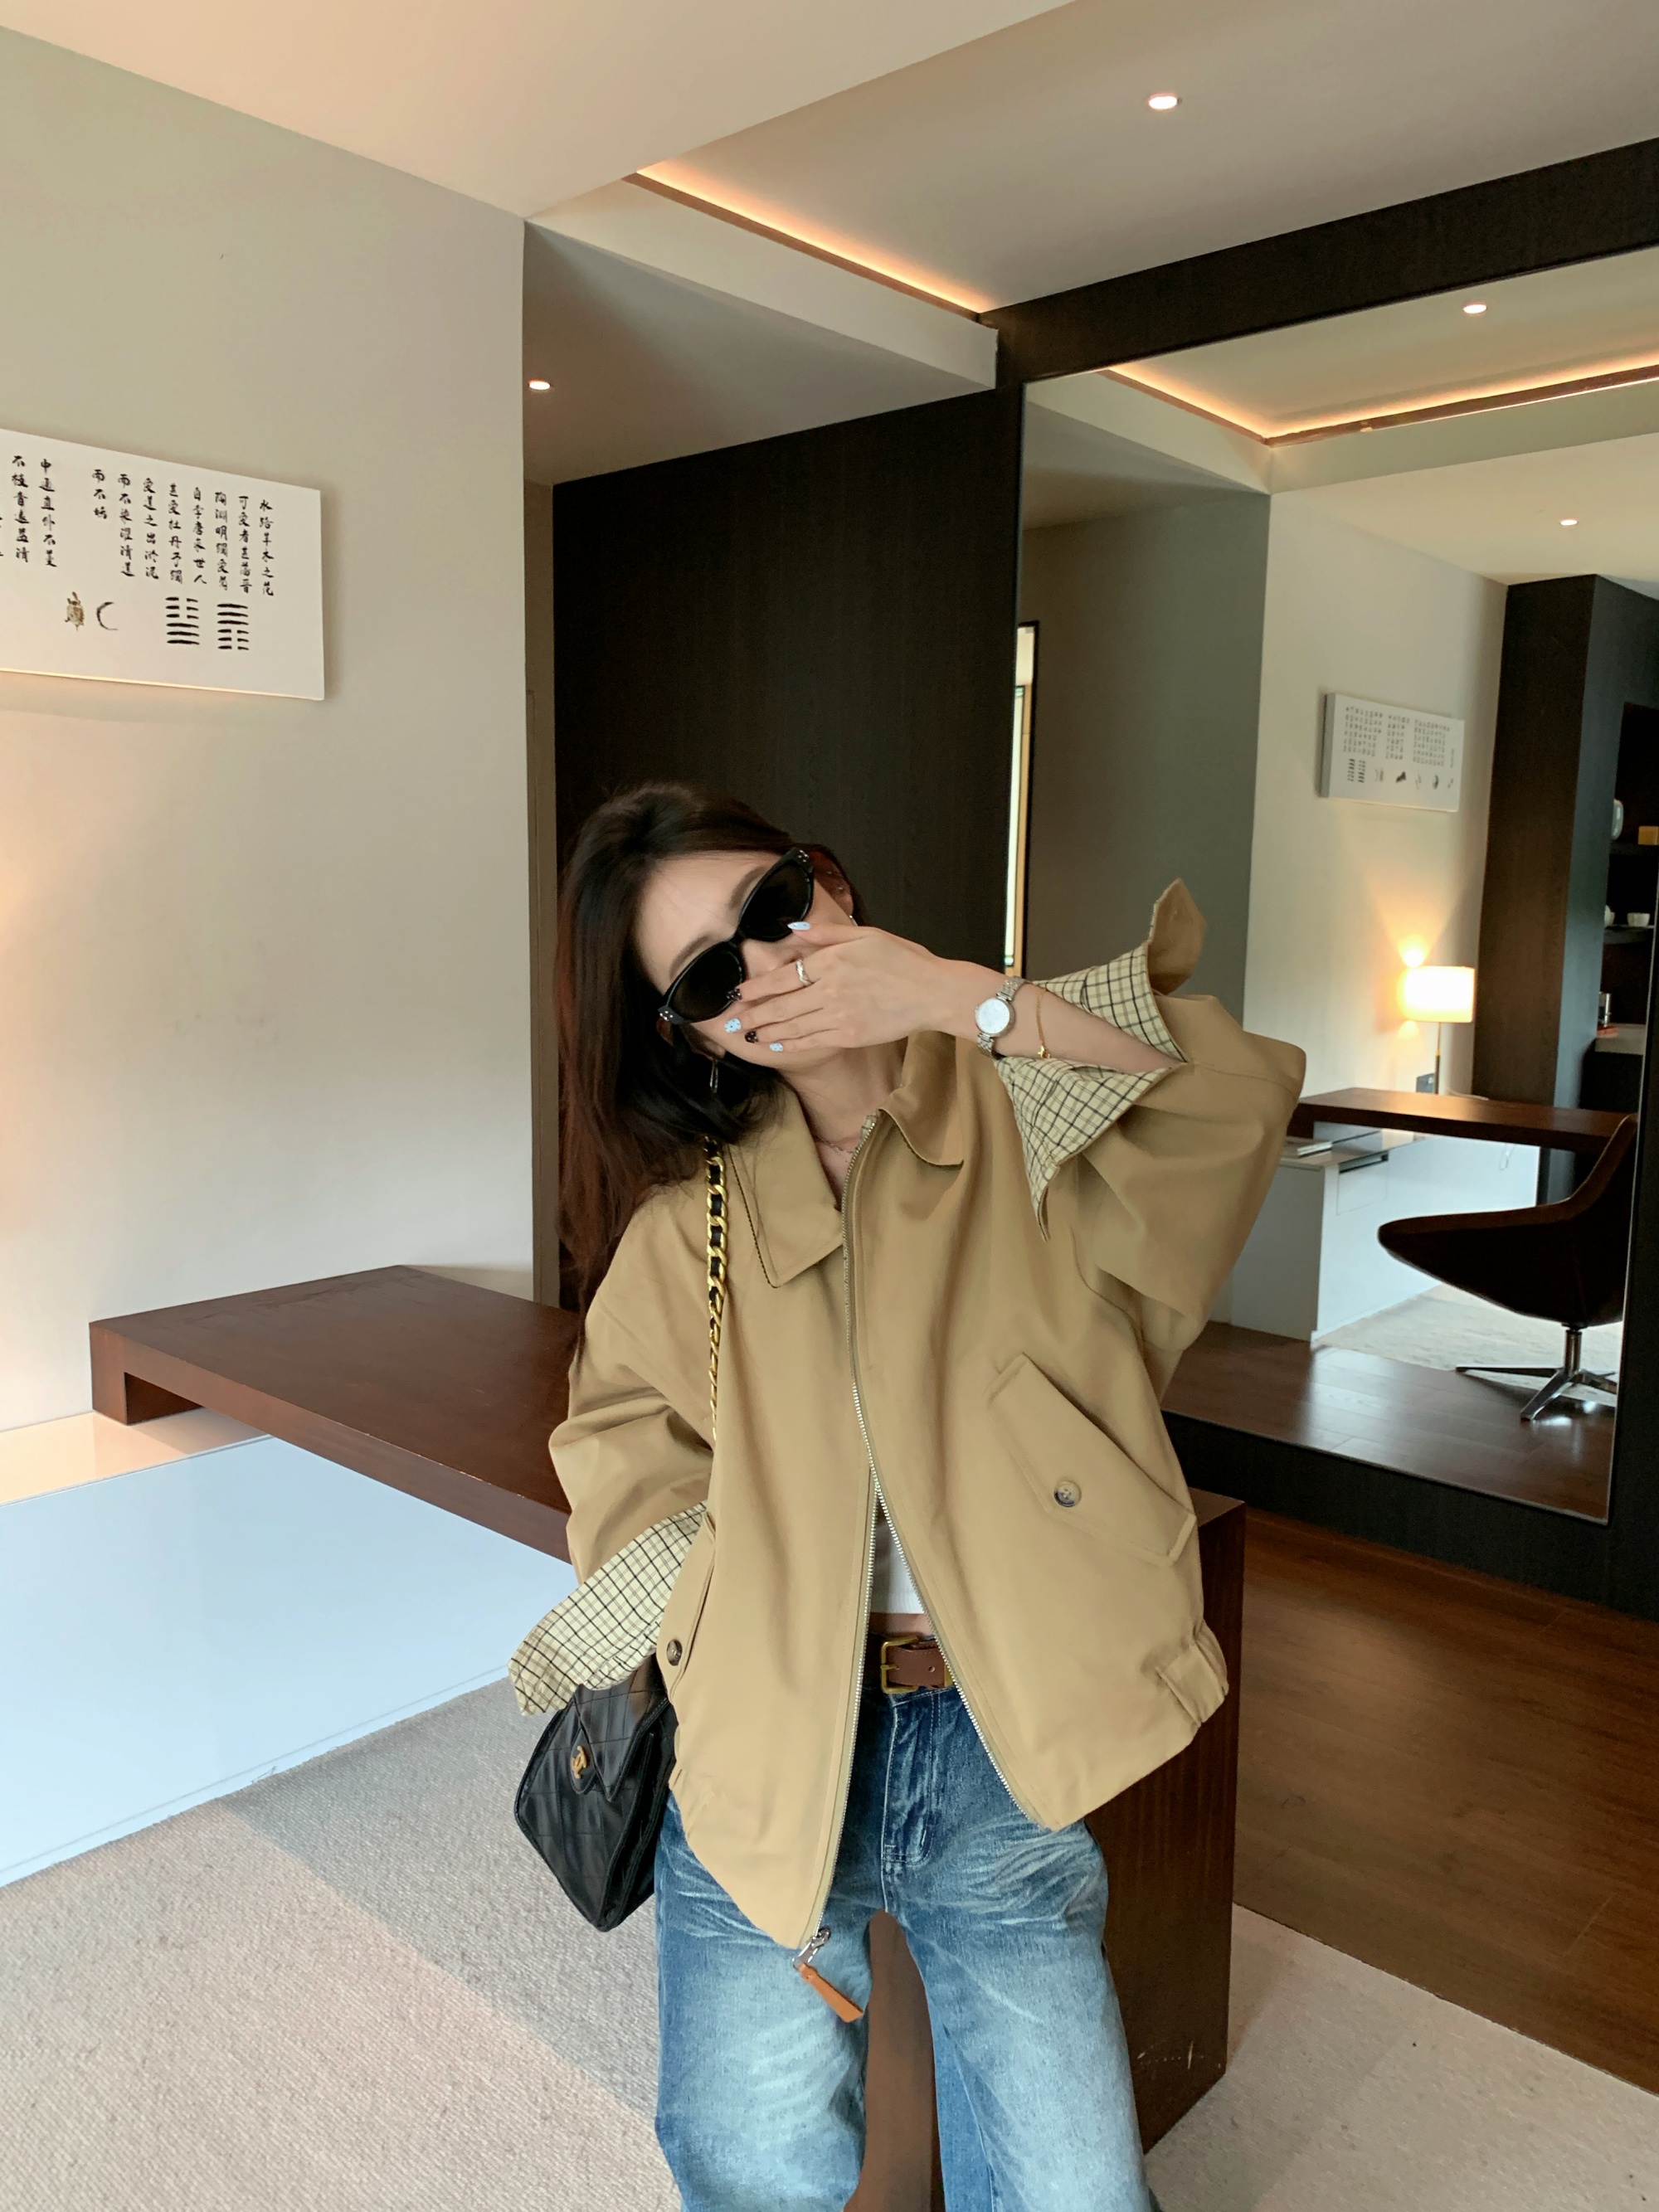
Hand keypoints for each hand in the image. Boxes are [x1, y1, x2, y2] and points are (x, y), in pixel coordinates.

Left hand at [734, 921, 996, 1053]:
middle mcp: (830, 990)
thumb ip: (827, 934)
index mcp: (832, 962)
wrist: (932, 992)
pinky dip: (792, 1044)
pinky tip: (777, 1046)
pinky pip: (813, 1041)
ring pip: (793, 1026)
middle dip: (754, 1015)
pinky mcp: (850, 1035)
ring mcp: (839, 1016)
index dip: (757, 988)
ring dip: (767, 1032)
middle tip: (733, 1021)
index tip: (739, 994)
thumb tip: (794, 929)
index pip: (784, 976)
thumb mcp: (867, 935)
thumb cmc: (904, 960)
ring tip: (748, 1035)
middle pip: (781, 1005)